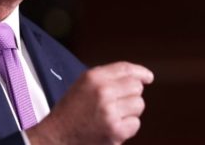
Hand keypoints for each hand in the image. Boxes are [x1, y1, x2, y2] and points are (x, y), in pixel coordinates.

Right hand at [27, 61, 153, 144]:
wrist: (57, 136)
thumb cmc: (70, 111)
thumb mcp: (83, 85)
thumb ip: (106, 79)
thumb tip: (139, 78)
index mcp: (93, 77)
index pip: (126, 69)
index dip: (140, 72)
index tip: (148, 77)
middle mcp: (102, 91)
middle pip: (136, 87)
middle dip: (131, 94)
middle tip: (117, 103)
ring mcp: (110, 112)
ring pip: (138, 105)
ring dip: (129, 111)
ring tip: (112, 116)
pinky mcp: (115, 131)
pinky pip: (135, 124)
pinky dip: (126, 127)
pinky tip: (111, 127)